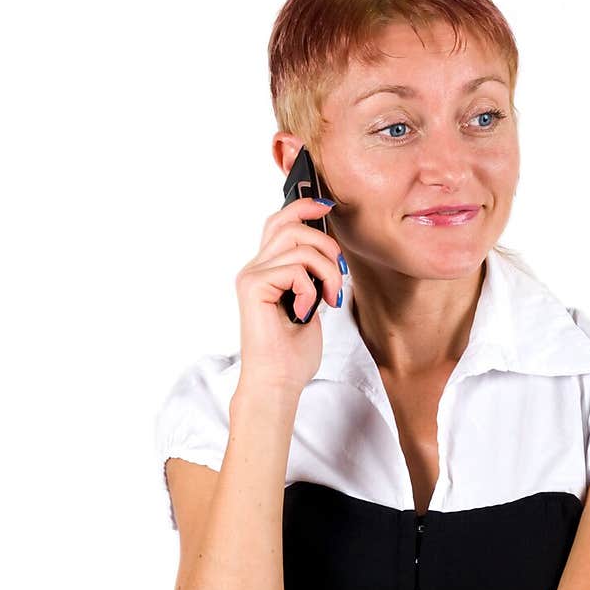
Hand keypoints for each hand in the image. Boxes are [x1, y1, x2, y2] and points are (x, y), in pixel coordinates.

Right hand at [233, 196, 345, 396]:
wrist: (278, 382)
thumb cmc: (292, 354)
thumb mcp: (311, 304)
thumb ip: (311, 275)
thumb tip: (328, 250)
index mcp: (265, 271)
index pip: (280, 222)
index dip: (304, 207)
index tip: (328, 206)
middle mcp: (254, 269)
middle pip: (289, 224)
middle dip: (325, 244)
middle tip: (338, 277)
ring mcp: (251, 276)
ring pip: (299, 246)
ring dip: (326, 271)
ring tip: (329, 299)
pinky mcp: (253, 287)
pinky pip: (295, 268)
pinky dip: (311, 289)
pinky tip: (306, 312)